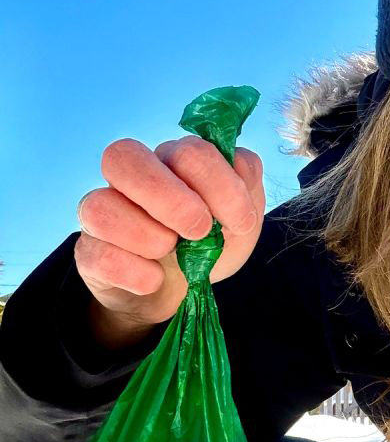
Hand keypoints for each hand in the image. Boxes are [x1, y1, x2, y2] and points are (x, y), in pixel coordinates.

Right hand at [75, 136, 264, 336]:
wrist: (183, 291)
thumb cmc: (210, 242)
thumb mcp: (241, 213)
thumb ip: (247, 179)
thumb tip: (238, 163)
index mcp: (170, 161)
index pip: (187, 150)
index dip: (219, 185)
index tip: (240, 221)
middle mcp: (129, 180)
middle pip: (122, 156)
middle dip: (172, 200)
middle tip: (202, 230)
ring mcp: (103, 215)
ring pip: (100, 206)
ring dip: (150, 237)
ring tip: (173, 253)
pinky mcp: (90, 255)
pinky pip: (99, 256)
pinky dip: (137, 273)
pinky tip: (157, 279)